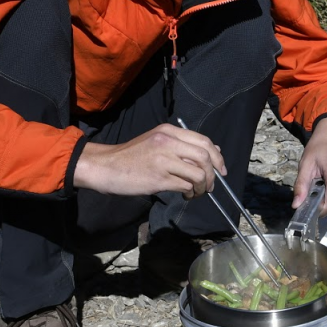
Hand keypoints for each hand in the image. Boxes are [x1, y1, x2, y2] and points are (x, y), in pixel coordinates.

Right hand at [73, 123, 225, 197]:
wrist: (106, 166)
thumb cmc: (132, 156)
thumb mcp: (157, 142)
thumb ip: (182, 145)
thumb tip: (214, 152)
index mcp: (169, 131)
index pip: (204, 141)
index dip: (217, 157)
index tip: (221, 170)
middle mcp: (168, 142)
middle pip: (205, 157)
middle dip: (213, 174)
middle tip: (210, 186)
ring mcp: (163, 160)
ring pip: (198, 174)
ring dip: (202, 187)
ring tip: (196, 192)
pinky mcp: (159, 178)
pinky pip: (185, 186)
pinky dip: (190, 192)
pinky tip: (185, 194)